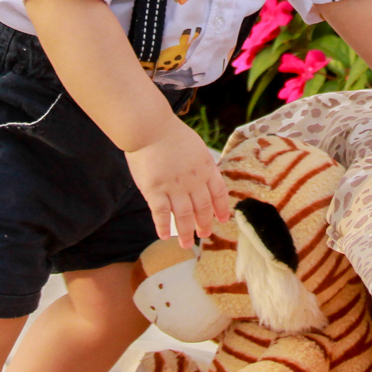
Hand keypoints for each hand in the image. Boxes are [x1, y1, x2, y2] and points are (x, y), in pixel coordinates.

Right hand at [124, 124, 233, 248]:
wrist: (149, 126)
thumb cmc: (169, 133)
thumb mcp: (195, 146)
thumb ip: (200, 164)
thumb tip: (205, 176)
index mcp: (205, 168)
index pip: (218, 193)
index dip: (221, 208)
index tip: (222, 220)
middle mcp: (193, 180)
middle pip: (202, 208)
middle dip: (204, 224)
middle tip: (204, 235)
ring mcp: (174, 187)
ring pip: (183, 216)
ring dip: (186, 233)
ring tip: (187, 245)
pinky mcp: (155, 190)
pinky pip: (160, 213)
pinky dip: (163, 226)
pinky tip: (164, 236)